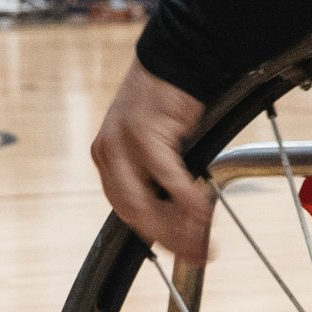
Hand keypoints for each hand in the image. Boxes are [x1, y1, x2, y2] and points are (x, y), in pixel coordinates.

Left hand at [91, 60, 212, 261]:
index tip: (183, 251)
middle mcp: (107, 153)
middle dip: (168, 239)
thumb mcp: (156, 142)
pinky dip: (186, 198)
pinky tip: (204, 211)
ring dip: (177, 226)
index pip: (126, 211)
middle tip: (198, 254)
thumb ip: (158, 176)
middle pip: (133, 213)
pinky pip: (166, 177)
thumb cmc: (171, 100)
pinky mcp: (144, 134)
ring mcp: (121, 145)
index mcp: (107, 158)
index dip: (156, 236)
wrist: (175, 57)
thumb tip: (185, 216)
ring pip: (144, 204)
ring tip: (203, 239)